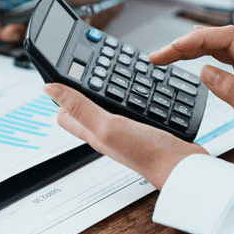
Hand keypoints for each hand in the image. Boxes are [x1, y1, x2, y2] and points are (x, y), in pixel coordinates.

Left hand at [0, 0, 157, 42]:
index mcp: (109, 1)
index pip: (93, 20)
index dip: (76, 29)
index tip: (57, 36)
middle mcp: (90, 10)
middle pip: (67, 30)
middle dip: (43, 37)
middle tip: (18, 38)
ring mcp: (74, 7)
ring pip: (51, 26)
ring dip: (28, 30)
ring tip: (5, 33)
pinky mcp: (60, 0)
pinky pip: (42, 14)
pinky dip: (25, 18)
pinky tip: (6, 20)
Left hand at [43, 83, 205, 188]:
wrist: (182, 165)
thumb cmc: (146, 153)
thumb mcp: (107, 125)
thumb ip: (80, 107)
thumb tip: (50, 89)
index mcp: (92, 132)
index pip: (65, 115)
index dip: (60, 95)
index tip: (61, 74)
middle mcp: (107, 132)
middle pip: (86, 108)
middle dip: (83, 88)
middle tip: (85, 68)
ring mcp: (127, 131)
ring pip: (110, 106)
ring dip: (108, 89)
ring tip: (108, 73)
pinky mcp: (146, 128)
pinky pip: (132, 108)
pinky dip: (131, 95)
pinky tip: (137, 88)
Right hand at [150, 26, 233, 175]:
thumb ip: (232, 92)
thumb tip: (205, 71)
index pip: (228, 39)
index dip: (197, 39)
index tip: (172, 49)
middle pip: (221, 40)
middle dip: (188, 43)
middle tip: (158, 56)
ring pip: (222, 49)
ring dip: (194, 50)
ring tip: (166, 57)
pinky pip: (226, 61)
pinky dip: (205, 59)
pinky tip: (192, 60)